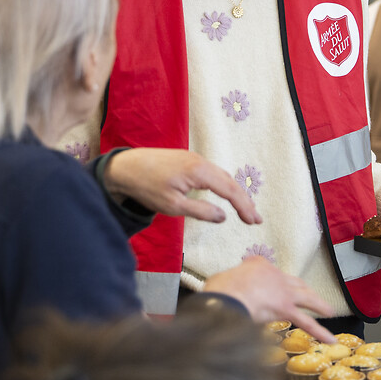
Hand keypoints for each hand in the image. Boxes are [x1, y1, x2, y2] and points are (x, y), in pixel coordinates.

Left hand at [103, 148, 260, 223]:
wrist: (125, 167)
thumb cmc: (146, 187)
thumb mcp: (173, 206)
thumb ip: (200, 211)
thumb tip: (223, 216)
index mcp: (199, 171)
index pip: (230, 190)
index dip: (244, 206)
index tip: (254, 221)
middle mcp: (200, 161)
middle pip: (229, 181)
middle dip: (244, 200)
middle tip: (255, 219)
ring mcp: (194, 158)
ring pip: (221, 175)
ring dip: (234, 192)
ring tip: (245, 209)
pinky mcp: (187, 159)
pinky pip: (211, 172)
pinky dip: (222, 184)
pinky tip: (225, 194)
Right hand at [202, 256, 336, 342]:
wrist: (228, 295)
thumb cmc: (220, 289)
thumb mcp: (221, 280)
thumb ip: (228, 285)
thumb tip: (222, 294)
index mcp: (258, 265)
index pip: (269, 271)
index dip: (273, 279)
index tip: (270, 284)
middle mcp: (275, 275)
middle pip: (295, 282)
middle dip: (304, 289)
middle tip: (312, 295)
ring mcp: (283, 291)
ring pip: (307, 298)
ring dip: (320, 305)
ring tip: (329, 311)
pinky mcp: (286, 309)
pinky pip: (306, 322)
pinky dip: (320, 331)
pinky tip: (330, 339)